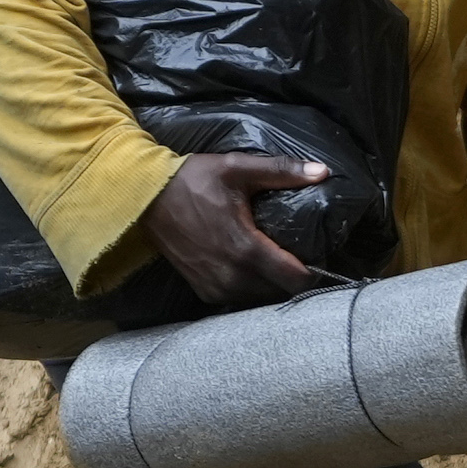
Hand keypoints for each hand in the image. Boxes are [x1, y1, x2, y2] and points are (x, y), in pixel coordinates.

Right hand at [141, 147, 330, 309]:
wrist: (145, 198)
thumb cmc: (192, 180)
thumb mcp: (237, 168)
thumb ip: (281, 171)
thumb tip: (322, 171)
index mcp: (246, 249)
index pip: (295, 279)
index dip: (313, 271)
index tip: (318, 256)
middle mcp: (232, 276)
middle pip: (281, 292)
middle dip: (294, 278)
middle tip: (300, 257)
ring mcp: (216, 287)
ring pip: (260, 298)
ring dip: (272, 285)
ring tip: (279, 263)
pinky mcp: (203, 291)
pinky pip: (239, 299)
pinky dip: (250, 289)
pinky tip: (253, 269)